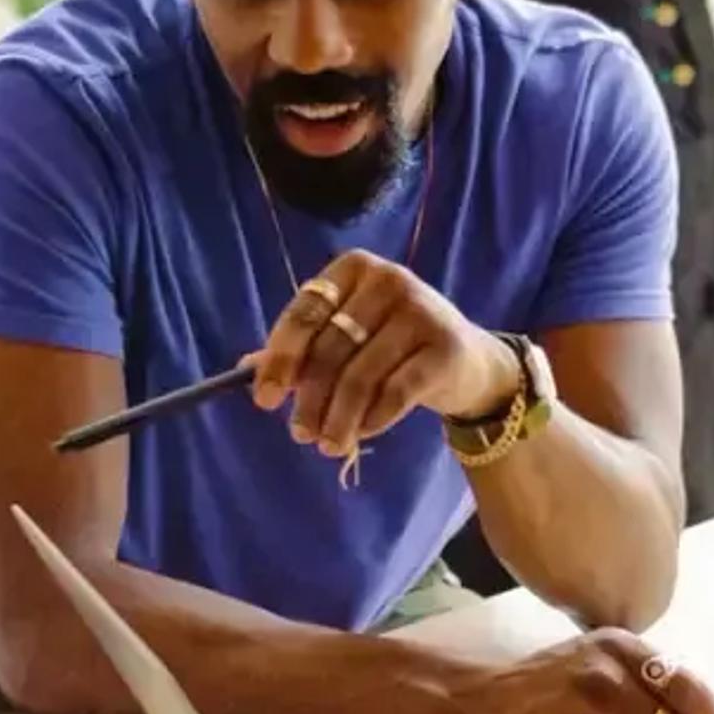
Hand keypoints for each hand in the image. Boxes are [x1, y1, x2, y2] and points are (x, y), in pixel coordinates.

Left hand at [250, 250, 521, 461]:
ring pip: (361, 377)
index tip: (263, 399)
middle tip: (298, 434)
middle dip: (309, 398)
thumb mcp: (348, 335)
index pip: (305, 312)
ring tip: (327, 444)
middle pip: (331, 349)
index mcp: (354, 268)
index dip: (280, 358)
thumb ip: (302, 348)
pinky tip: (360, 433)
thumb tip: (246, 371)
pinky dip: (371, 420)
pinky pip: (395, 394)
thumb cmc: (393, 345)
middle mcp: (389, 280)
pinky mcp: (445, 348)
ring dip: (338, 419)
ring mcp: (421, 312)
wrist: (467, 361)